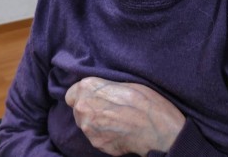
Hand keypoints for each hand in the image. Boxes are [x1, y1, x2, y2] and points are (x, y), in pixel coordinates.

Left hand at [65, 77, 184, 155]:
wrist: (156, 127)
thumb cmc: (144, 100)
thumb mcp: (124, 83)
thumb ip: (104, 88)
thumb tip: (100, 93)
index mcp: (88, 87)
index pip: (71, 94)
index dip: (84, 96)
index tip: (95, 98)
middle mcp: (83, 107)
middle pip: (78, 110)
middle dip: (91, 110)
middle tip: (110, 109)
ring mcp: (88, 128)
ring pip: (87, 125)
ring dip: (97, 123)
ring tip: (117, 121)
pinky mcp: (96, 144)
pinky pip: (97, 138)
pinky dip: (106, 136)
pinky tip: (120, 132)